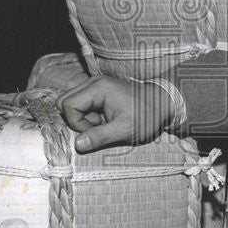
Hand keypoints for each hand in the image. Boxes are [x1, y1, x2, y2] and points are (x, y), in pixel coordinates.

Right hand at [58, 76, 173, 151]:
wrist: (163, 104)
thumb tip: (77, 145)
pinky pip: (81, 104)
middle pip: (64, 101)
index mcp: (98, 88)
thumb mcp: (125, 130)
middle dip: (75, 120)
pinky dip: (87, 116)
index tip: (96, 130)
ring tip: (102, 125)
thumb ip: (100, 137)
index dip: (76, 123)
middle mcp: (93, 83)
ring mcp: (94, 86)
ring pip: (71, 103)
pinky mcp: (97, 92)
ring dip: (81, 119)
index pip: (68, 105)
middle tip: (96, 127)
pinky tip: (104, 121)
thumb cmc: (147, 115)